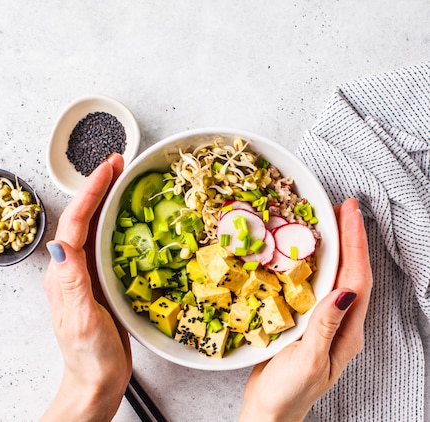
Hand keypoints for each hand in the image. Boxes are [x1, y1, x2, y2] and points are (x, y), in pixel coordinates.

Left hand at [41, 154, 131, 421]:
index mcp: (63, 274)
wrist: (96, 382)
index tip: (107, 168)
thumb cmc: (89, 356)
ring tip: (122, 178)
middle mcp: (70, 270)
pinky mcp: (98, 283)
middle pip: (82, 218)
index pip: (75, 223)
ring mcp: (84, 275)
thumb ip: (71, 281)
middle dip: (97, 187)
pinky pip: (105, 245)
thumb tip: (58, 244)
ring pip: (93, 228)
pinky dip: (115, 224)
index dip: (91, 192)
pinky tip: (128, 217)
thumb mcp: (82, 319)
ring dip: (105, 201)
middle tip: (117, 162)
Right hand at [238, 198, 372, 421]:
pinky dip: (314, 262)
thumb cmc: (288, 394)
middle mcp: (340, 324)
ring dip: (336, 246)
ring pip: (336, 276)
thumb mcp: (308, 361)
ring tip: (329, 220)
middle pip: (352, 272)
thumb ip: (325, 325)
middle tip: (343, 206)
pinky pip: (316, 285)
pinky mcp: (306, 322)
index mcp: (347, 332)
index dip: (356, 244)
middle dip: (351, 238)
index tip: (350, 213)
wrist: (270, 413)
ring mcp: (324, 322)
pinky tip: (304, 252)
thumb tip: (344, 289)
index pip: (358, 280)